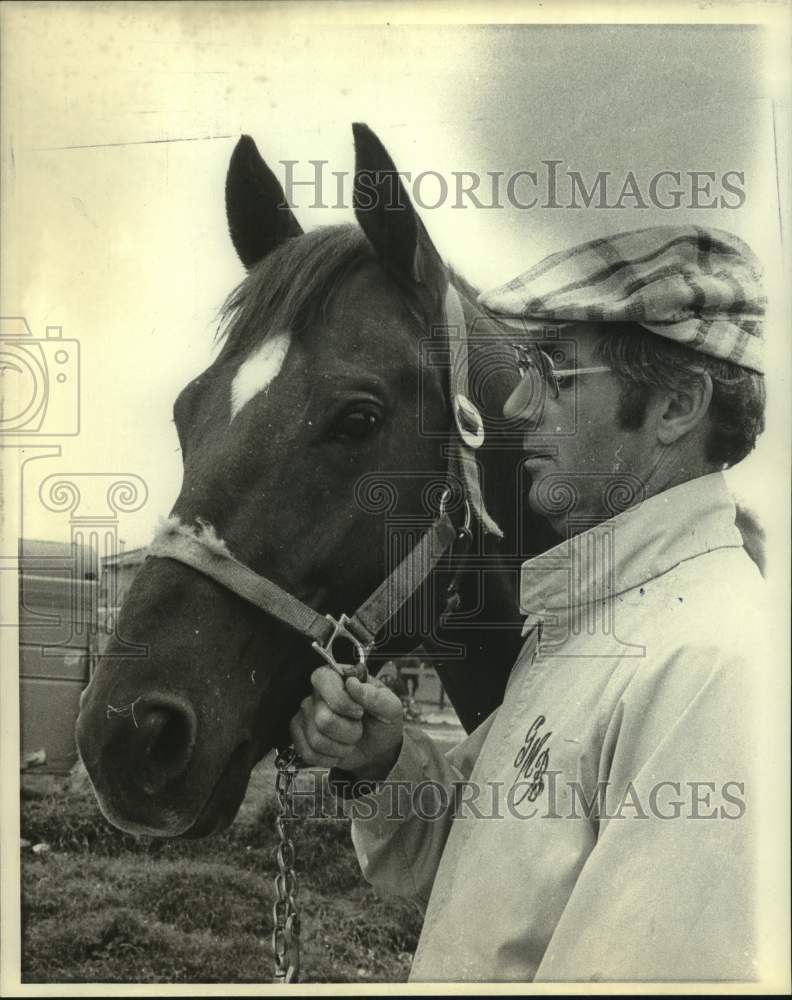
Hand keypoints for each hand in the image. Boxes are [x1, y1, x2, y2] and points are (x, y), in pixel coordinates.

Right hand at [289, 666, 403, 778]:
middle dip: (349, 732)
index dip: (342, 702)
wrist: (377, 747)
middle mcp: (317, 693)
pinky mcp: (300, 735)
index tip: (360, 712)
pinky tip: (338, 751)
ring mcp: (306, 714)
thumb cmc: (382, 722)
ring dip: (341, 747)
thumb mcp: (390, 708)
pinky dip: (329, 758)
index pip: (324, 680)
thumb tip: (353, 684)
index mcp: (338, 677)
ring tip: (350, 740)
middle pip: (323, 719)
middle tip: (359, 729)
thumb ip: (376, 696)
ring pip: (316, 739)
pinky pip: (307, 753)